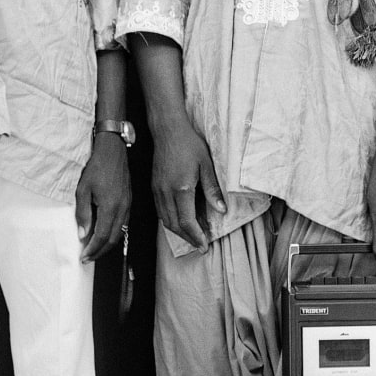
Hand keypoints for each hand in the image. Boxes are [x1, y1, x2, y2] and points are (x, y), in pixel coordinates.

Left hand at [76, 133, 131, 261]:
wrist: (113, 151)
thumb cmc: (97, 167)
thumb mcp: (83, 189)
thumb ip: (83, 213)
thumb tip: (82, 234)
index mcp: (110, 207)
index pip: (101, 236)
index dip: (92, 249)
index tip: (84, 257)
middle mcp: (121, 209)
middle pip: (112, 239)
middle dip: (100, 252)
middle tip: (88, 257)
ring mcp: (127, 206)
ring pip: (119, 234)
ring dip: (107, 245)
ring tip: (95, 249)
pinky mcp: (129, 202)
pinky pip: (123, 225)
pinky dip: (114, 234)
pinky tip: (105, 234)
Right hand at [150, 115, 225, 249]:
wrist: (168, 130)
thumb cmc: (189, 144)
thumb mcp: (206, 165)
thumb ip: (212, 189)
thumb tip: (221, 210)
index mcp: (181, 188)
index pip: (186, 222)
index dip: (196, 236)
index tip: (204, 245)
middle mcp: (166, 193)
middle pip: (174, 225)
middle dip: (188, 238)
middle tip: (200, 245)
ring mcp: (158, 190)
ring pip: (166, 220)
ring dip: (179, 232)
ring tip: (192, 236)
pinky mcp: (154, 187)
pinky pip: (161, 211)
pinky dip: (171, 221)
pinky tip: (180, 222)